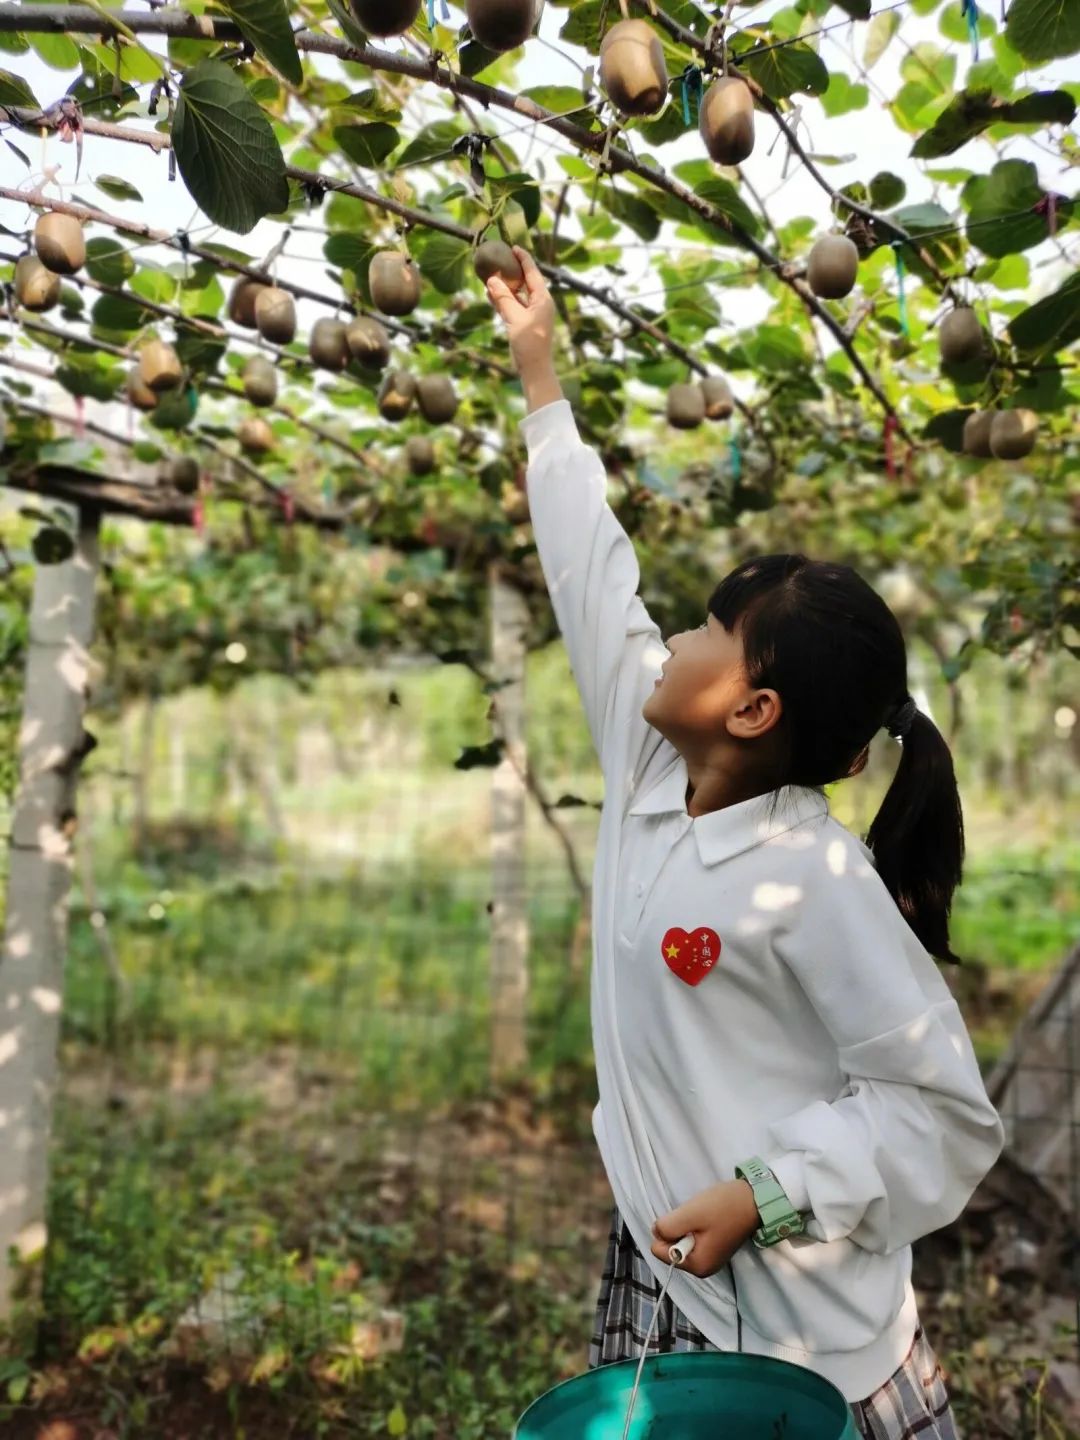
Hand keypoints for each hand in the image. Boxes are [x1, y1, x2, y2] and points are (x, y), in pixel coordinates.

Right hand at [485, 246, 559, 409]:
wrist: (534, 369)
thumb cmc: (529, 343)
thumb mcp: (514, 318)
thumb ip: (503, 298)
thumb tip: (492, 279)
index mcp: (542, 299)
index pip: (533, 272)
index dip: (523, 259)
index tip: (513, 247)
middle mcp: (539, 303)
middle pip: (524, 281)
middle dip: (511, 271)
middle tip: (498, 258)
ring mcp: (531, 314)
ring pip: (516, 294)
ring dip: (504, 286)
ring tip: (490, 274)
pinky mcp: (523, 323)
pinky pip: (512, 306)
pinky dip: (502, 300)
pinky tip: (490, 293)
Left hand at [650, 1179, 759, 1278]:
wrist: (756, 1200)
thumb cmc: (724, 1207)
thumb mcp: (690, 1213)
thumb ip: (667, 1226)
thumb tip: (656, 1232)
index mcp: (697, 1266)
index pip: (658, 1250)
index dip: (667, 1230)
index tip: (685, 1220)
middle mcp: (703, 1269)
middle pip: (670, 1246)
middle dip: (678, 1229)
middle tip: (697, 1217)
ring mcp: (710, 1259)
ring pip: (681, 1240)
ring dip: (688, 1225)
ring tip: (704, 1217)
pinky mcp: (715, 1248)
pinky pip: (693, 1237)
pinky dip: (696, 1225)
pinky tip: (709, 1218)